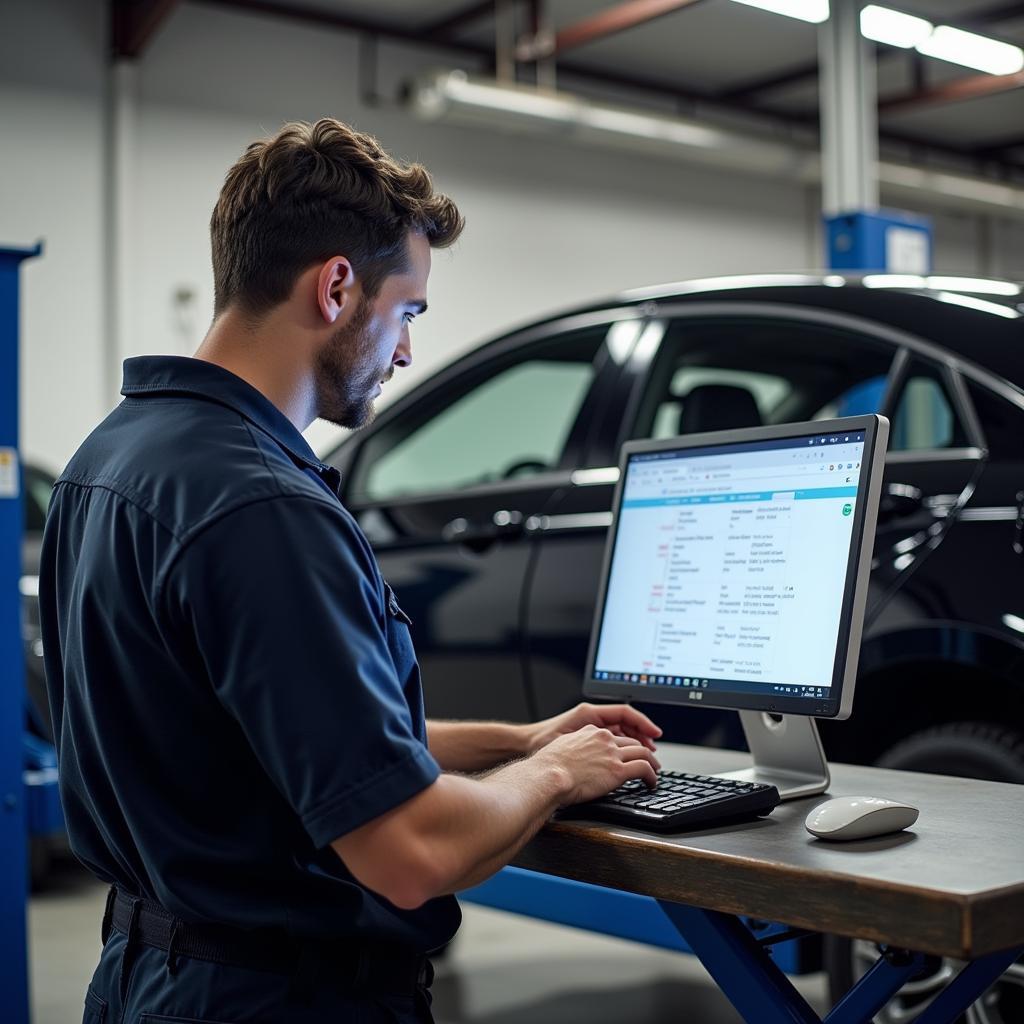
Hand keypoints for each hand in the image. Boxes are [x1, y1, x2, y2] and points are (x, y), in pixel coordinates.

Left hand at [527, 702, 661, 754]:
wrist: (525, 745)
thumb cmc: (542, 741)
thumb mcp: (571, 739)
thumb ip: (595, 741)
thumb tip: (617, 746)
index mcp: (589, 713)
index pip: (624, 712)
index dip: (643, 723)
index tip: (655, 734)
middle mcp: (591, 718)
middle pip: (625, 723)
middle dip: (642, 735)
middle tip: (654, 750)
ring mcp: (589, 727)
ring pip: (619, 732)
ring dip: (634, 742)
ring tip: (646, 756)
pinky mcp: (586, 737)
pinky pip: (611, 739)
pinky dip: (622, 746)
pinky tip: (627, 758)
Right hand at [534, 725, 658, 805]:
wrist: (548, 776)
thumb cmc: (548, 766)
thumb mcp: (561, 745)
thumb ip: (575, 744)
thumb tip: (577, 751)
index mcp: (591, 731)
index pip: (616, 735)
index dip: (626, 745)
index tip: (630, 752)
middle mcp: (604, 739)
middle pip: (633, 743)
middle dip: (643, 752)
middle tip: (648, 763)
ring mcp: (612, 754)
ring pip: (643, 754)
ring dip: (652, 764)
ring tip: (654, 773)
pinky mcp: (618, 770)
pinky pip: (644, 769)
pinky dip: (652, 776)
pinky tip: (651, 783)